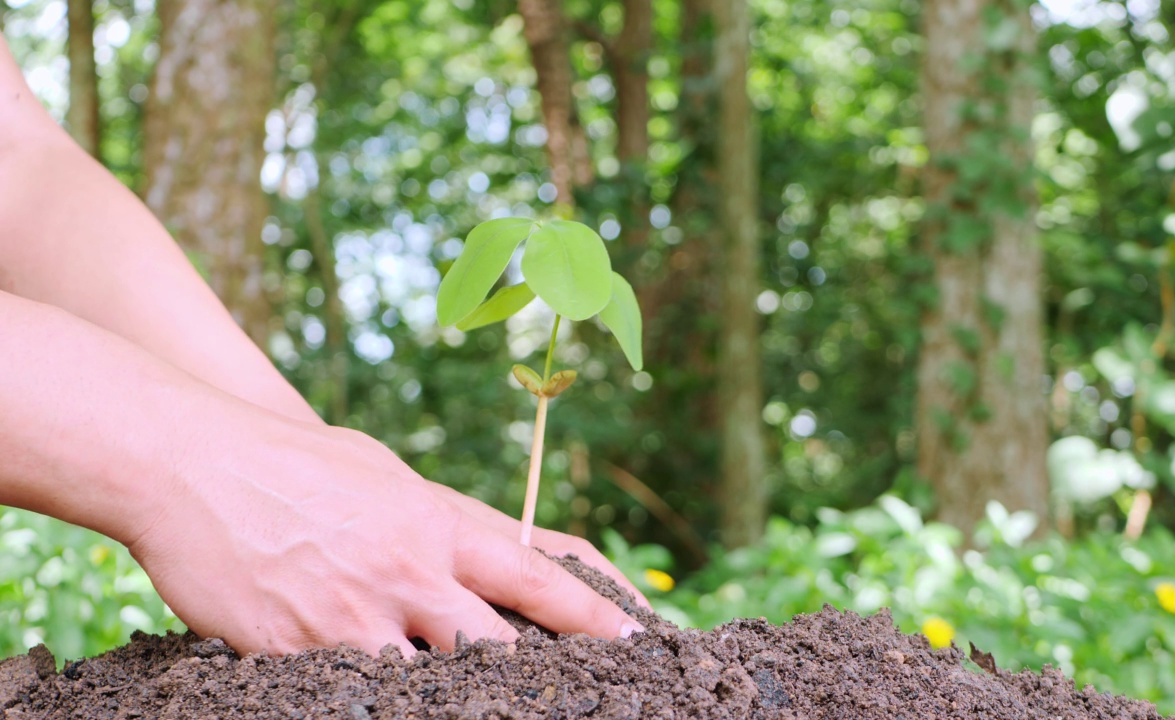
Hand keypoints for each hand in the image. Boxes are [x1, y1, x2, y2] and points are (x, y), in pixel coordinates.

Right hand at [128, 412, 645, 656]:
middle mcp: (412, 573)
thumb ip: (434, 517)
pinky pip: (357, 693)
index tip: (635, 639)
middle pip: (500, 646)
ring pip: (434, 683)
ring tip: (484, 702)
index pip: (538, 579)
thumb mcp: (384, 474)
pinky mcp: (300, 649)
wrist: (195, 463)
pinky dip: (380, 698)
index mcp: (440, 526)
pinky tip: (387, 699)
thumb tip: (471, 543)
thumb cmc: (296, 464)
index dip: (593, 615)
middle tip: (575, 694)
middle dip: (537, 677)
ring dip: (459, 697)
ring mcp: (357, 615)